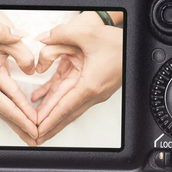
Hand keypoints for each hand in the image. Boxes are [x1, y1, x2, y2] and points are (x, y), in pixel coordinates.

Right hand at [0, 24, 38, 143]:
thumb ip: (0, 33)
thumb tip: (20, 35)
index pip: (8, 107)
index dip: (24, 118)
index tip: (36, 128)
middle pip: (6, 115)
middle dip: (23, 127)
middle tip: (38, 138)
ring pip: (1, 112)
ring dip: (16, 122)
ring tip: (29, 132)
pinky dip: (9, 113)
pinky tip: (15, 116)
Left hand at [31, 18, 122, 144]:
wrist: (135, 47)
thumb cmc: (118, 44)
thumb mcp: (87, 34)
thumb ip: (61, 34)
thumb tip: (43, 38)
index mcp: (90, 84)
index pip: (65, 107)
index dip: (49, 120)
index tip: (38, 130)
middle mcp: (94, 92)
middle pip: (68, 114)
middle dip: (51, 127)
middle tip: (35, 137)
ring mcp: (96, 92)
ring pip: (71, 108)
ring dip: (55, 117)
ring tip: (41, 127)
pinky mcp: (96, 87)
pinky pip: (75, 98)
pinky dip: (61, 102)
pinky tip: (47, 100)